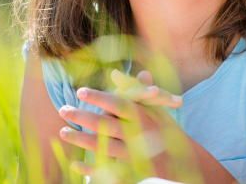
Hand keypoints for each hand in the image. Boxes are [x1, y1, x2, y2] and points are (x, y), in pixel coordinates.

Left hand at [58, 69, 182, 175]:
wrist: (182, 163)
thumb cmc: (164, 130)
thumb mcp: (155, 108)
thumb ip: (134, 90)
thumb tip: (114, 73)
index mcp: (143, 116)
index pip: (118, 104)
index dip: (99, 97)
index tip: (80, 91)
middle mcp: (138, 135)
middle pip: (105, 125)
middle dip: (82, 117)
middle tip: (63, 110)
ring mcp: (133, 156)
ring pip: (102, 147)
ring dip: (81, 140)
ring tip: (62, 132)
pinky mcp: (130, 173)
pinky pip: (106, 171)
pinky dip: (89, 169)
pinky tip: (75, 163)